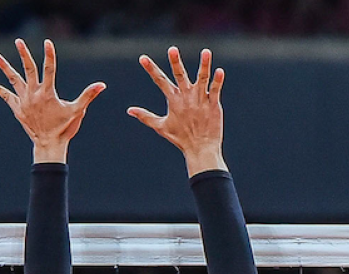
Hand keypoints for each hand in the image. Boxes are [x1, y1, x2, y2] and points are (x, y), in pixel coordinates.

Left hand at [0, 39, 105, 162]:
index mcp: (48, 93)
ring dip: (4, 67)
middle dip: (23, 54)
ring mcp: (24, 101)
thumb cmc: (65, 128)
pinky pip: (6, 97)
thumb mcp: (77, 111)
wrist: (49, 145)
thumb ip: (88, 96)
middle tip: (19, 41)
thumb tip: (102, 85)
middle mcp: (34, 94)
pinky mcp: (18, 109)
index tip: (47, 42)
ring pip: (13, 80)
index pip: (49, 69)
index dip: (49, 55)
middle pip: (28, 69)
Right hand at [128, 47, 225, 176]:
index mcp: (174, 100)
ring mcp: (201, 100)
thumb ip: (145, 116)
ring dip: (204, 65)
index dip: (150, 69)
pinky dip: (217, 81)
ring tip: (206, 51)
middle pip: (180, 76)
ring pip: (202, 79)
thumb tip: (129, 110)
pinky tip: (220, 71)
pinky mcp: (213, 105)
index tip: (142, 58)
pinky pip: (215, 90)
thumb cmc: (181, 138)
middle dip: (175, 63)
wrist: (200, 149)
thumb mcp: (161, 126)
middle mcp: (186, 97)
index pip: (160, 81)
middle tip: (172, 49)